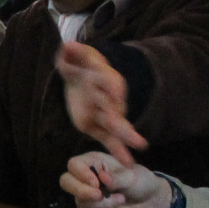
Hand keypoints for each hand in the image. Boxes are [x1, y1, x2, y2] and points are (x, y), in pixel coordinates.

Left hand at [56, 41, 147, 165]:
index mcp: (104, 78)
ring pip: (116, 126)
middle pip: (115, 109)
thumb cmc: (80, 65)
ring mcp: (105, 113)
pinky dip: (118, 150)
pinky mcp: (97, 126)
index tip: (117, 93)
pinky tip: (128, 162)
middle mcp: (109, 97)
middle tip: (136, 135)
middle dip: (122, 121)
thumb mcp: (75, 56)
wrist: (82, 77)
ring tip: (140, 147)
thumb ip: (73, 53)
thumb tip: (68, 45)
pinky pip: (108, 139)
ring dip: (126, 137)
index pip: (109, 82)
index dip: (112, 87)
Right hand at [60, 152, 172, 207]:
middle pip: (66, 182)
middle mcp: (85, 175)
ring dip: (102, 204)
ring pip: (79, 201)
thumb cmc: (141, 181)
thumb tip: (103, 178)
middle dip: (82, 192)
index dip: (81, 174)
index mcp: (93, 161)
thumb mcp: (132, 177)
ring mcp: (85, 192)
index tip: (97, 184)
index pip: (74, 164)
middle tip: (100, 196)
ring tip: (120, 200)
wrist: (149, 201)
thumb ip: (117, 178)